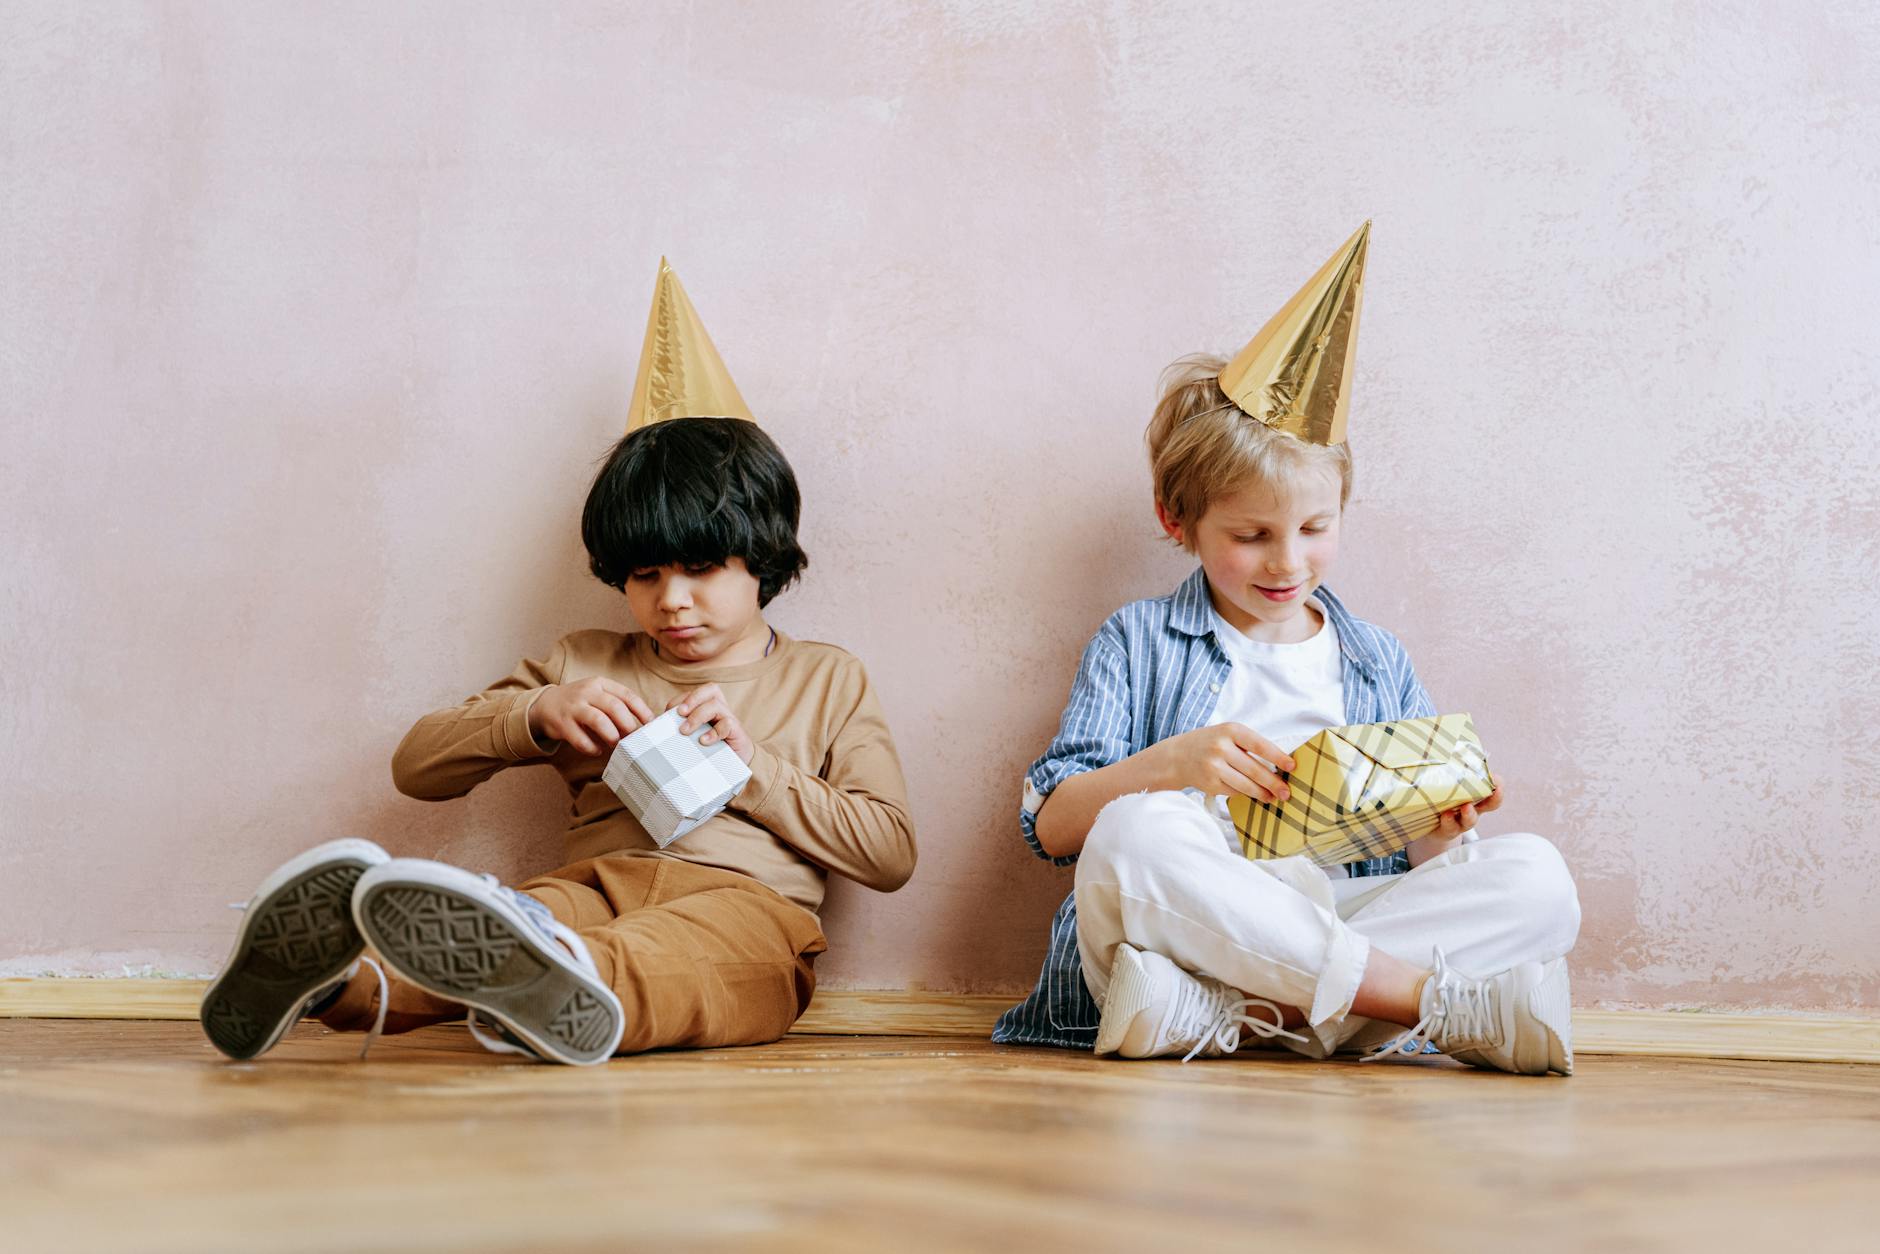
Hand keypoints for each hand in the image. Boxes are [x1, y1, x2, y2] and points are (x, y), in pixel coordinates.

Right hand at [528, 677, 655, 755]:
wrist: (546, 704)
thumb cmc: (581, 703)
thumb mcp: (598, 695)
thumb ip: (617, 706)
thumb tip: (640, 727)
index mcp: (600, 683)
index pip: (627, 695)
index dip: (642, 710)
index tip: (651, 724)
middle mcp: (587, 692)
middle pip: (615, 707)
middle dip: (627, 725)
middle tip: (631, 738)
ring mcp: (573, 707)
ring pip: (598, 720)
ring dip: (611, 735)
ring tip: (615, 744)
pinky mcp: (561, 723)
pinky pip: (580, 739)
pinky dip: (591, 748)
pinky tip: (596, 750)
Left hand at [667, 684, 754, 763]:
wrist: (735, 765)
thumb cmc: (710, 749)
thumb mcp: (693, 736)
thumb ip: (679, 727)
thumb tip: (654, 727)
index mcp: (708, 706)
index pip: (695, 692)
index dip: (680, 699)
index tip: (666, 713)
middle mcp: (720, 708)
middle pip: (711, 689)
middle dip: (693, 698)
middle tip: (679, 713)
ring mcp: (729, 719)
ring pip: (716, 705)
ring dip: (698, 716)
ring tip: (685, 731)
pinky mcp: (737, 731)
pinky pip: (727, 724)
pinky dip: (713, 732)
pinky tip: (703, 741)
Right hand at [1147, 722, 1295, 802]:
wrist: (1177, 756)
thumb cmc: (1209, 743)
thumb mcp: (1227, 734)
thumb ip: (1249, 745)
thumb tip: (1278, 766)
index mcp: (1230, 730)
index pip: (1260, 745)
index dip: (1278, 757)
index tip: (1292, 767)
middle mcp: (1221, 747)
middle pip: (1254, 769)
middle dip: (1273, 783)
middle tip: (1287, 792)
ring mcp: (1213, 766)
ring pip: (1245, 784)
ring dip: (1262, 793)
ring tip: (1274, 797)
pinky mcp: (1209, 783)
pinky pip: (1234, 791)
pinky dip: (1245, 794)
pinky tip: (1255, 796)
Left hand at [1432, 771, 1503, 839]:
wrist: (1426, 824)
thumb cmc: (1439, 797)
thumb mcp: (1446, 781)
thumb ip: (1450, 766)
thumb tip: (1450, 743)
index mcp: (1475, 795)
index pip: (1493, 790)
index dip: (1499, 786)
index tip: (1498, 781)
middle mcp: (1471, 808)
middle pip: (1489, 805)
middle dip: (1493, 799)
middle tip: (1494, 791)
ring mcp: (1460, 820)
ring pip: (1470, 820)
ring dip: (1469, 813)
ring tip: (1465, 806)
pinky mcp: (1446, 830)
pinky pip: (1449, 827)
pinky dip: (1449, 822)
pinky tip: (1445, 815)